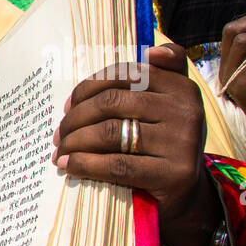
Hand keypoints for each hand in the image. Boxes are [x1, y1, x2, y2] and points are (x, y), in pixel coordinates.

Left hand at [54, 43, 219, 245]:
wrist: (185, 195)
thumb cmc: (163, 145)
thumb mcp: (167, 107)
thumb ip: (160, 75)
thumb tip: (152, 50)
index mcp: (181, 87)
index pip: (124, 75)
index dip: (88, 88)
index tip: (68, 105)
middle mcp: (186, 110)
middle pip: (111, 104)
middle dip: (75, 119)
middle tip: (59, 135)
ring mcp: (182, 142)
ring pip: (110, 133)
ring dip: (74, 143)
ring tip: (60, 152)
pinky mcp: (174, 174)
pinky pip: (116, 165)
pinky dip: (85, 165)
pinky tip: (69, 166)